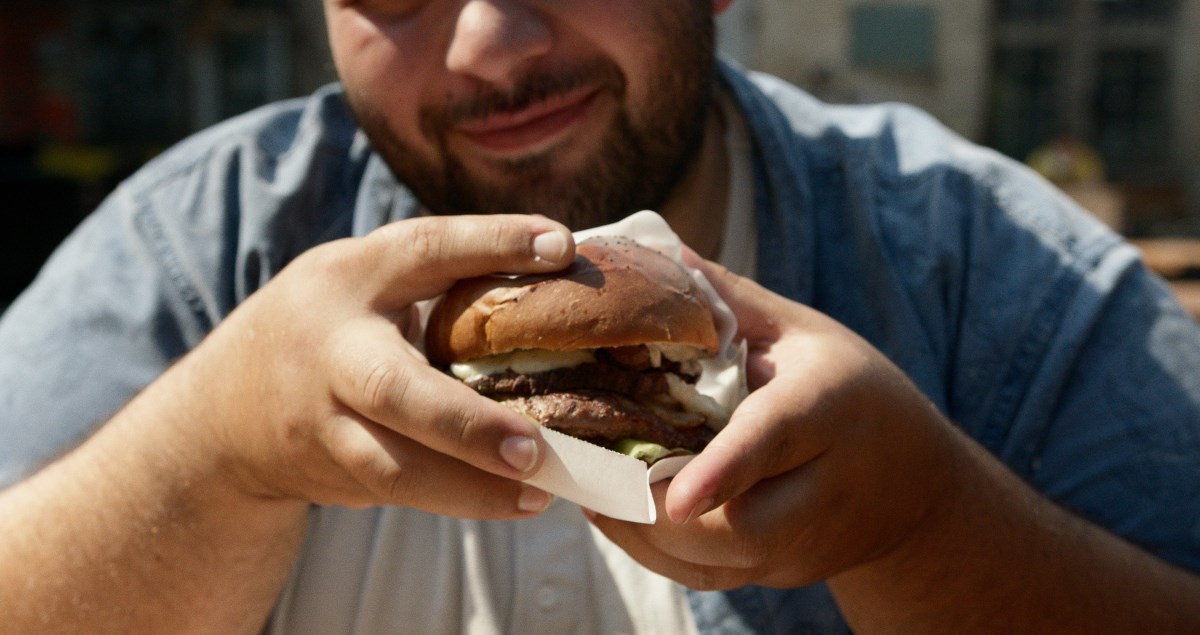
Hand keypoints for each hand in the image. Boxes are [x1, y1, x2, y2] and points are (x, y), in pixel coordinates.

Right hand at [160, 215, 574, 518]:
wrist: (224, 413)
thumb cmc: (331, 329)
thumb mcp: (367, 282)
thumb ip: (443, 275)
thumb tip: (559, 260)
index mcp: (350, 278)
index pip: (423, 250)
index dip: (490, 243)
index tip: (560, 247)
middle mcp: (332, 349)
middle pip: (392, 389)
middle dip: (466, 423)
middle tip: (535, 448)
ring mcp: (324, 422)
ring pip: (393, 466)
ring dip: (470, 486)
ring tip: (542, 491)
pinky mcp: (331, 473)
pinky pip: (400, 491)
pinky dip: (459, 499)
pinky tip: (514, 500)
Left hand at [587, 256, 961, 588]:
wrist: (916, 486)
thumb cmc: (853, 390)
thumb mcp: (802, 333)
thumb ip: (729, 301)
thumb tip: (658, 253)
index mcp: (826, 412)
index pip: (773, 443)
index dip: (723, 471)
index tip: (676, 497)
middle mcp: (821, 491)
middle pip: (737, 526)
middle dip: (653, 511)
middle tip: (586, 471)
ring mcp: (803, 545)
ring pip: (712, 564)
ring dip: (639, 534)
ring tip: (587, 488)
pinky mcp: (780, 574)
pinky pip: (707, 579)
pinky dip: (652, 553)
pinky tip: (615, 515)